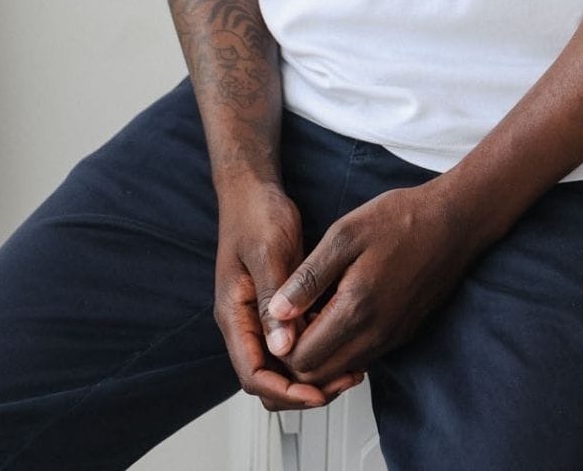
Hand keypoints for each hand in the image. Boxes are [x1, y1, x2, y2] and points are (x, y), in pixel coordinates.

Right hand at [214, 179, 364, 410]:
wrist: (253, 189)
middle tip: (341, 382)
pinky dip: (314, 349)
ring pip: (281, 364)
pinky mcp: (275, 307)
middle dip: (301, 391)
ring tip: (348, 369)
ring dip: (311, 373)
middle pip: (267, 379)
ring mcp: (259, 316)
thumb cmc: (256, 214)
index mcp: (234, 315)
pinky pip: (292, 342)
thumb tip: (282, 348)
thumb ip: (273, 300)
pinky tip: (342, 342)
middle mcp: (244, 323)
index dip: (286, 391)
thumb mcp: (268, 253)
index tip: (318, 392)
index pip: (253, 375)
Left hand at [270, 181, 475, 384]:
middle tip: (294, 316)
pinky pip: (363, 356)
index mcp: (356, 310)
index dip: (283, 342)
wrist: (454, 222)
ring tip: (316, 310)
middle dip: (298, 353)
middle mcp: (376, 335)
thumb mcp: (344, 235)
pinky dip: (344, 345)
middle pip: (319, 375)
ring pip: (342, 369)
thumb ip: (308, 277)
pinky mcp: (402, 334)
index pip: (302, 359)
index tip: (281, 314)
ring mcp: (392, 338)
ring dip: (322, 351)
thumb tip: (277, 310)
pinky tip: (341, 309)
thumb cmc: (402, 220)